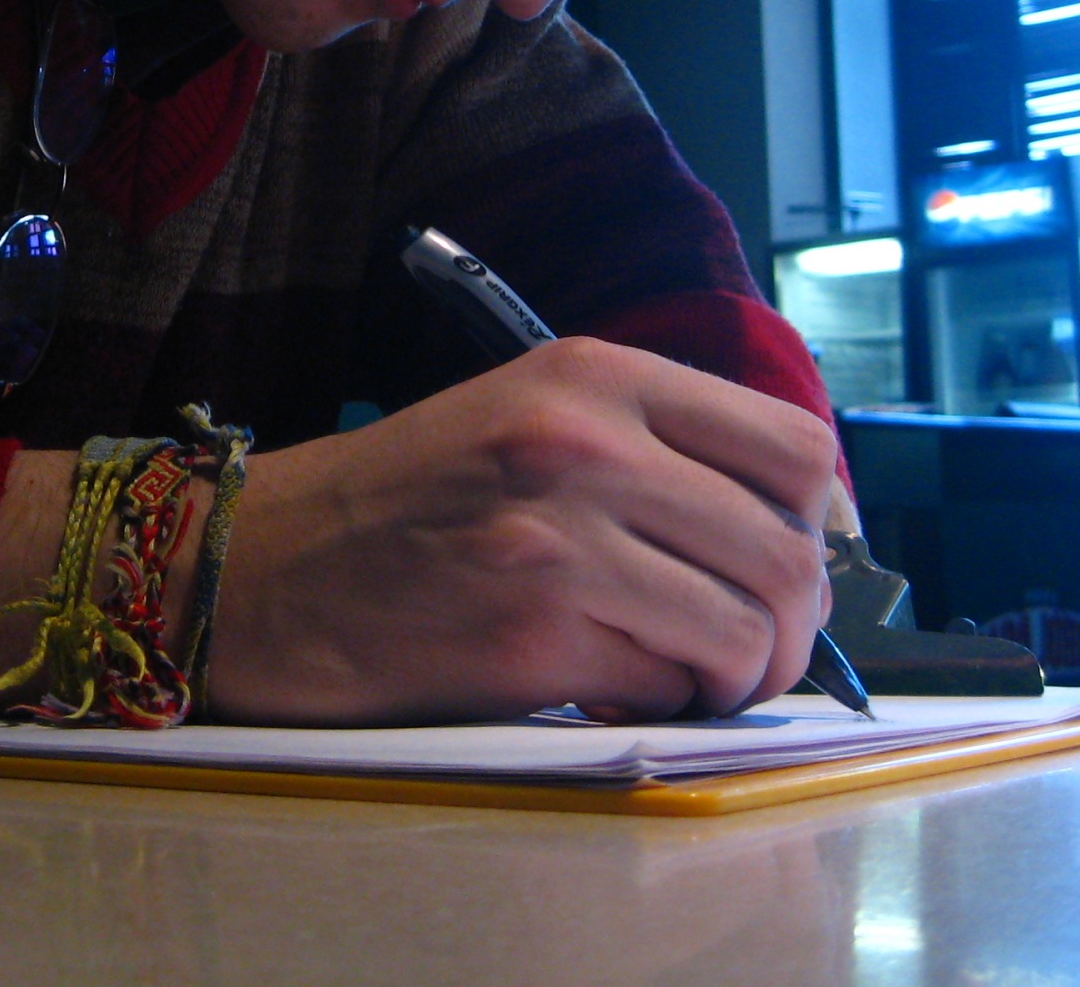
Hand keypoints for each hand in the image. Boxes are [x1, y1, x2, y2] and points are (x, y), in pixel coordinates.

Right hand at [203, 335, 837, 723]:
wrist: (258, 566)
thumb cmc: (397, 505)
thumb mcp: (524, 418)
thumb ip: (646, 447)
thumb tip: (787, 530)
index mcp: (593, 375)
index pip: (795, 445)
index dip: (821, 524)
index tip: (797, 563)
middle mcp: (585, 443)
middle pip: (789, 552)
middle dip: (791, 627)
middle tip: (751, 651)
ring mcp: (559, 539)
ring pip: (744, 629)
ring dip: (735, 677)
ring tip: (689, 680)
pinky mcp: (529, 636)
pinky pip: (666, 687)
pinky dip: (661, 704)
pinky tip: (613, 689)